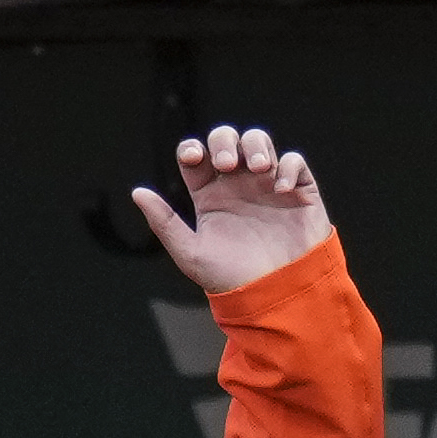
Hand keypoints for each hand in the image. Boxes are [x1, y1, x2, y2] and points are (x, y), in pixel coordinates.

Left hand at [128, 125, 329, 297]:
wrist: (276, 296)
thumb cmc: (233, 281)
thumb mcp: (191, 254)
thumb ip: (164, 222)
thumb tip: (138, 193)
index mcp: (209, 196)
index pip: (196, 156)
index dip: (192, 148)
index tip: (195, 159)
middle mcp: (237, 186)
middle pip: (226, 140)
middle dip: (224, 141)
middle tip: (227, 164)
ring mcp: (267, 186)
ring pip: (259, 142)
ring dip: (255, 145)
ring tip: (257, 168)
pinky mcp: (298, 193)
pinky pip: (294, 163)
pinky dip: (288, 166)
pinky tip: (280, 189)